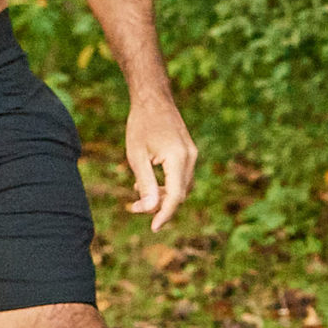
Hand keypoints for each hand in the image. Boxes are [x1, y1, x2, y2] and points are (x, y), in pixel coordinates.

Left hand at [123, 93, 197, 231]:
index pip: (175, 196)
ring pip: (182, 187)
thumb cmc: (141, 124)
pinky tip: (147, 181)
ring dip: (163, 196)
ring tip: (139, 193)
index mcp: (178, 158)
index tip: (153, 228)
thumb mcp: (137, 156)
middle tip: (135, 207)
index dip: (164, 214)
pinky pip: (181, 177)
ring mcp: (192, 155)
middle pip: (180, 194)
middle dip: (160, 205)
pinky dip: (167, 185)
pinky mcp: (189, 152)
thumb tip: (148, 209)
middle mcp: (190, 158)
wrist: (153, 98)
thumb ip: (145, 184)